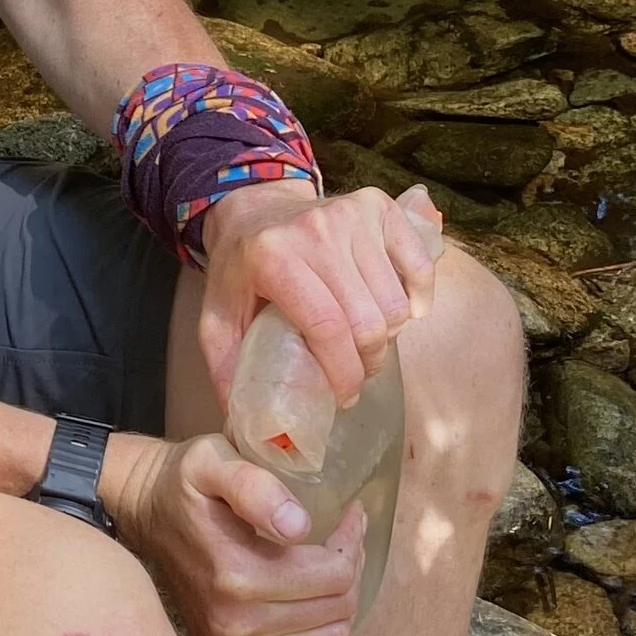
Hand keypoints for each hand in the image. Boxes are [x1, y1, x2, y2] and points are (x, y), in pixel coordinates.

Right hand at [104, 430, 363, 635]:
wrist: (144, 512)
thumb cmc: (184, 484)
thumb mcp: (213, 462)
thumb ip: (254, 487)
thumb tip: (299, 526)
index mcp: (237, 574)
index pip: (335, 575)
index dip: (351, 543)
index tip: (347, 516)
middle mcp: (235, 623)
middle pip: (336, 609)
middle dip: (349, 571)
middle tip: (339, 541)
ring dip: (339, 607)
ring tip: (327, 573)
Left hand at [194, 177, 443, 409]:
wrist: (254, 207)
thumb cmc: (239, 270)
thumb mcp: (216, 318)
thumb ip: (226, 371)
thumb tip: (247, 429)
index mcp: (273, 256)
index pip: (327, 327)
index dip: (343, 372)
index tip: (344, 396)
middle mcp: (315, 230)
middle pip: (368, 321)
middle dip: (367, 362)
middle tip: (354, 371)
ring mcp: (351, 214)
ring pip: (395, 302)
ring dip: (388, 334)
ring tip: (366, 340)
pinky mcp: (379, 206)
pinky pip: (420, 266)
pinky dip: (418, 297)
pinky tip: (402, 312)